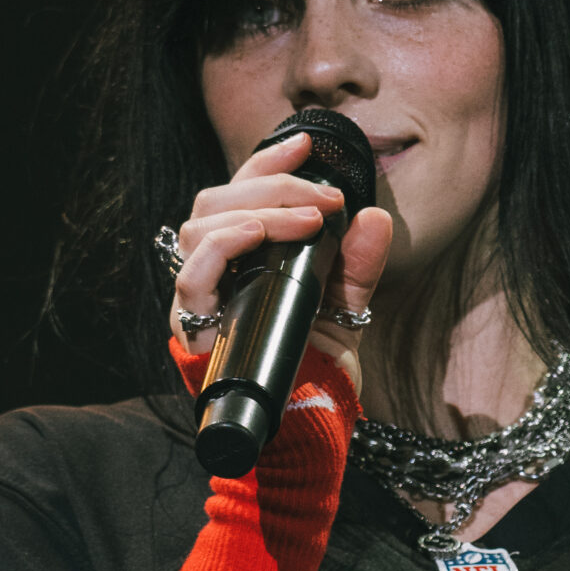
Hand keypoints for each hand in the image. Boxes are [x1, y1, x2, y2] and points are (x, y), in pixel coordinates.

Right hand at [172, 133, 394, 397]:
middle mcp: (214, 272)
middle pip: (218, 200)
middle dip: (274, 186)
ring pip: (201, 227)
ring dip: (258, 210)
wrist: (305, 426)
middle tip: (326, 198)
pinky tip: (257, 233)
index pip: (239, 193)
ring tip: (307, 219)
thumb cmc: (315, 367)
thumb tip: (377, 218)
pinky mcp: (192, 326)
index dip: (267, 163)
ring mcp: (199, 298)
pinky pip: (192, 274)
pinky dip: (224, 244)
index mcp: (243, 258)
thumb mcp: (346, 309)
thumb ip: (357, 264)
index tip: (306, 144)